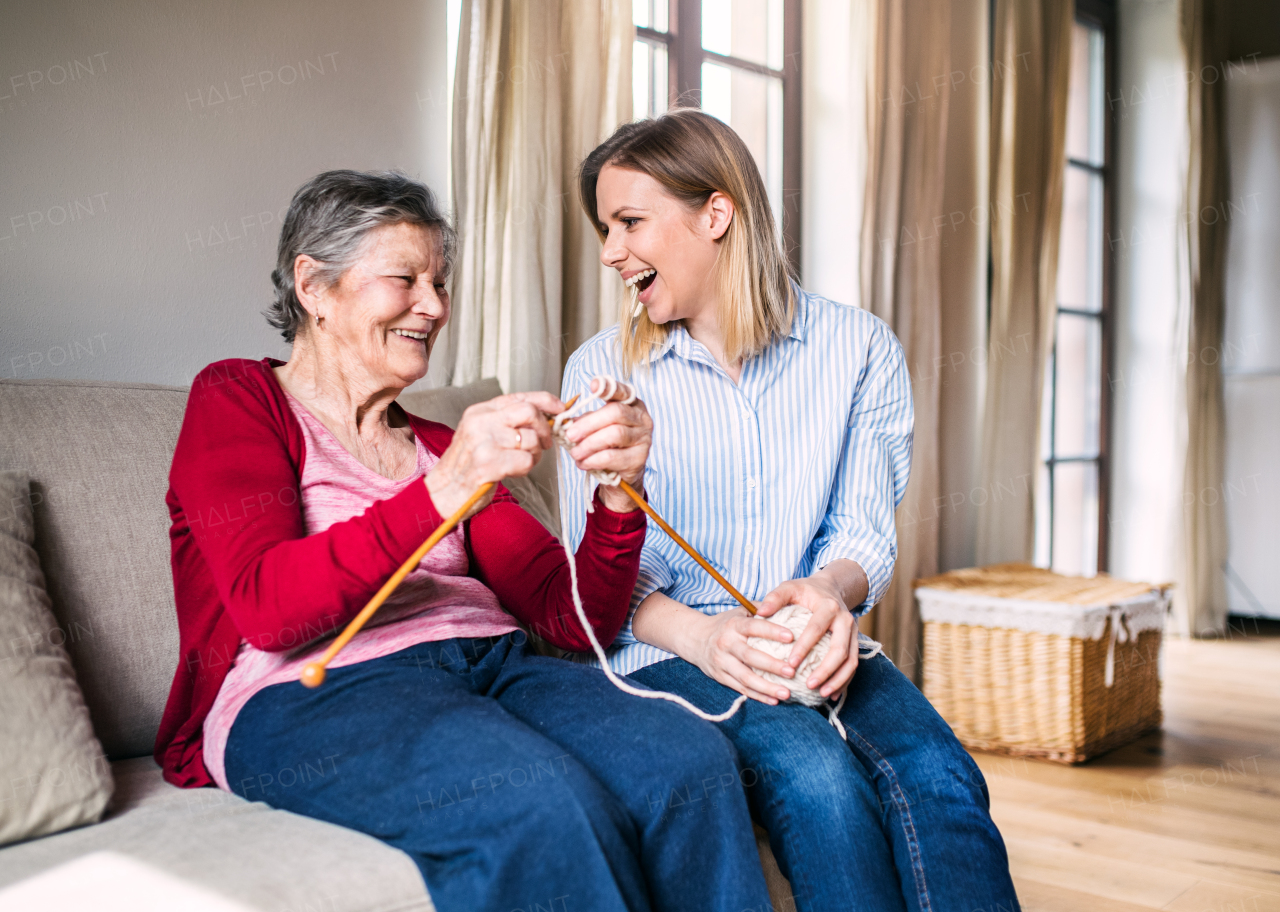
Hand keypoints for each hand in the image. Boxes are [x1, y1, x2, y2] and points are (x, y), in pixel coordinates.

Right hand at [425, 391, 563, 519]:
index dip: (545, 400)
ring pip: (530, 440)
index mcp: (480, 411)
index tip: (560, 408)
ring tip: (524, 461)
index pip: (519, 397)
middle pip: (529, 412)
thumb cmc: (467, 464)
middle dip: (544, 429)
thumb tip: (546, 415)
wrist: (443, 492)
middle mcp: (480, 422)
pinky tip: (514, 471)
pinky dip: (527, 468)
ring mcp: (483, 442)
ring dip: (536, 454)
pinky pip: (526, 461)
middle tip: (544, 443)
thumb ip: (508, 421)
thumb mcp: (482, 433)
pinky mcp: (487, 464)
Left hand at [560, 379, 652, 513]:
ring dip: (589, 444)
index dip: (608, 387)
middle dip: (589, 424)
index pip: (622, 391)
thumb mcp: (597, 427)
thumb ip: (585, 419)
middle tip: (570, 435)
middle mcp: (641, 419)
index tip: (593, 385)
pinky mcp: (639, 459)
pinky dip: (593, 460)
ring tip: (575, 452)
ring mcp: (643, 438)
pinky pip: (613, 457)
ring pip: (615, 434)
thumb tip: (566, 420)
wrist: (622, 474)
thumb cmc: (609, 446)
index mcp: (631, 405)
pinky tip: (583, 463)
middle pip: (616, 413)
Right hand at [686, 607, 799, 704]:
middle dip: (772, 665)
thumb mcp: (739, 611)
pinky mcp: (720, 677)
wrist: (695, 638)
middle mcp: (726, 643)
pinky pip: (740, 688)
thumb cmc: (726, 624)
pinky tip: (774, 700)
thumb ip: (761, 609)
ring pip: (745, 677)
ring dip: (766, 687)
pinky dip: (758, 696)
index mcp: (733, 625)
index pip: (754, 627)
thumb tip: (787, 606)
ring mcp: (722, 662)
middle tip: (792, 671)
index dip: (772, 631)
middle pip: (750, 656)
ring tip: (786, 693)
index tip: (791, 637)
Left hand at [756, 576, 858, 699]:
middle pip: (840, 650)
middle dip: (826, 670)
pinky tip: (831, 695)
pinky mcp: (855, 643)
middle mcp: (845, 620)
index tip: (790, 664)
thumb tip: (760, 611)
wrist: (832, 588)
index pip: (817, 629)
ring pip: (851, 661)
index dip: (804, 647)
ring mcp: (854, 633)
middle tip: (808, 684)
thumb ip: (775, 597)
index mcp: (829, 607)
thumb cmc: (806, 590)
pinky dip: (844, 682)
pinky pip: (853, 665)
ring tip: (821, 694)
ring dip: (838, 680)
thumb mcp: (790, 587)